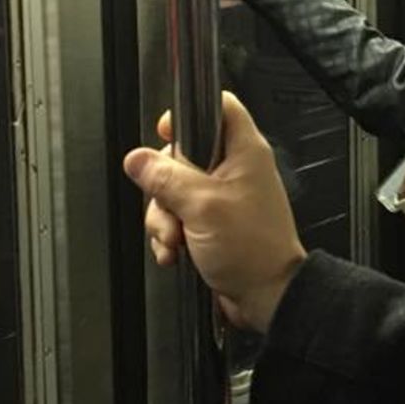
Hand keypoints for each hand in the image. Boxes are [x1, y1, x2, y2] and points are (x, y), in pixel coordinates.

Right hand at [123, 91, 305, 331]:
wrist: (266, 297)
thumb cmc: (253, 249)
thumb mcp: (202, 206)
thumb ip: (166, 179)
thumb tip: (138, 160)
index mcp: (244, 152)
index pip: (219, 106)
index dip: (189, 112)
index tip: (166, 131)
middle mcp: (234, 170)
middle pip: (181, 155)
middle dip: (164, 187)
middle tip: (172, 209)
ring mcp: (222, 197)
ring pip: (173, 191)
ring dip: (164, 218)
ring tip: (176, 239)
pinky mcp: (212, 223)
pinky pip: (177, 217)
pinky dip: (170, 235)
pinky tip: (175, 252)